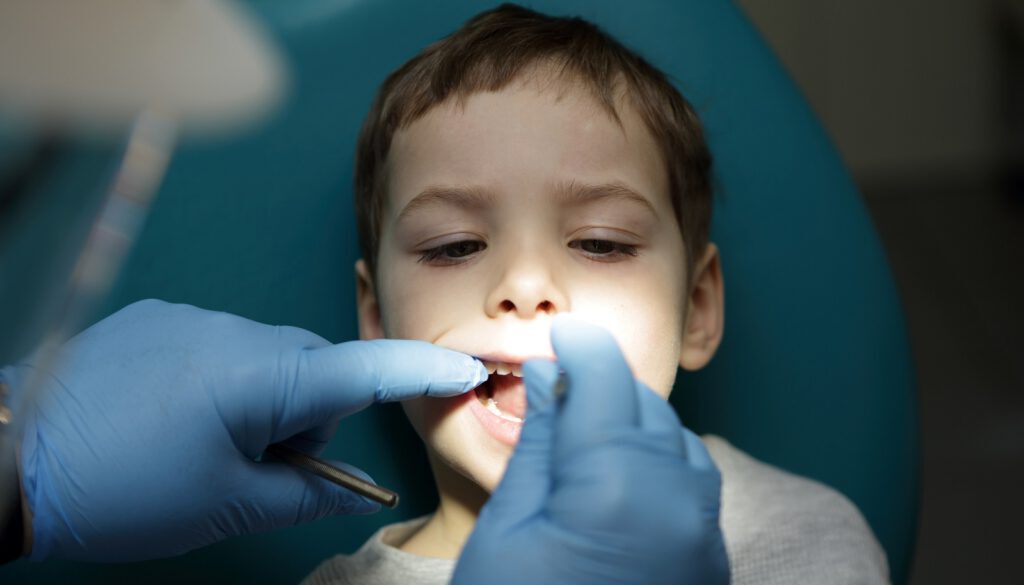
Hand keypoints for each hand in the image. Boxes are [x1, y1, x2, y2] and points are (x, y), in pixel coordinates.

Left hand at [1, 299, 485, 561]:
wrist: (9, 456)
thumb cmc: (126, 490)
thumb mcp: (228, 505)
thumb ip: (307, 495)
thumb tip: (358, 494)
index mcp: (262, 377)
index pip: (363, 369)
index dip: (420, 371)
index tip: (466, 366)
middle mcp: (236, 329)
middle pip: (314, 364)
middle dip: (310, 411)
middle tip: (266, 463)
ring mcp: (194, 315)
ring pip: (268, 353)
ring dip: (265, 394)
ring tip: (208, 441)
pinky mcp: (158, 315)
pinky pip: (221, 341)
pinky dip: (222, 377)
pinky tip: (172, 413)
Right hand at [453, 316, 728, 584]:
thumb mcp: (508, 530)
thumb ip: (541, 446)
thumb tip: (551, 382)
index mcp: (616, 485)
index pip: (605, 377)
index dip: (580, 345)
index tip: (560, 336)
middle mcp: (676, 502)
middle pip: (645, 403)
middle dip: (604, 382)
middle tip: (558, 385)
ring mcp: (701, 538)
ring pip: (678, 440)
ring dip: (635, 419)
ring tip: (585, 428)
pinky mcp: (708, 566)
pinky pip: (694, 485)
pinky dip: (661, 460)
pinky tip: (622, 473)